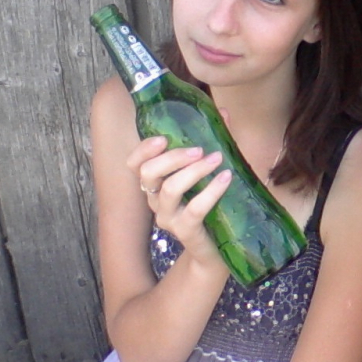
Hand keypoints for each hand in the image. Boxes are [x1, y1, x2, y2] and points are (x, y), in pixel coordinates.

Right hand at [126, 129, 231, 269]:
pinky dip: (211, 191)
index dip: (143, 149)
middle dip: (172, 157)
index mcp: (155, 184)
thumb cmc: (213, 205)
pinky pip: (194, 209)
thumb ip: (214, 142)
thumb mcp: (211, 171)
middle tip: (199, 149)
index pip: (135, 165)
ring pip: (169, 189)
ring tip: (217, 159)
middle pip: (149, 173)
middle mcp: (155, 201)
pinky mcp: (185, 232)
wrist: (219, 249)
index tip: (163, 138)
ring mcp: (167, 218)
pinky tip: (226, 178)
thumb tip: (223, 112)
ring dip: (194, 171)